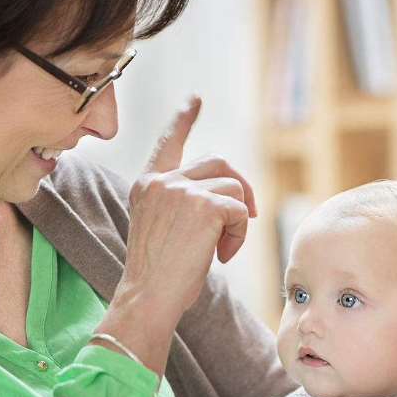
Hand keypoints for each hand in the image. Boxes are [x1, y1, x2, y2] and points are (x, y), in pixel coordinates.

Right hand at [95, 95, 256, 374]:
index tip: (195, 100)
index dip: (183, 120)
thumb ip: (184, 205)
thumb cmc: (158, 276)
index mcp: (147, 184)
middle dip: (241, 188)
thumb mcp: (163, 229)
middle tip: (248, 217)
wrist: (147, 297)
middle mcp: (162, 180)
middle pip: (219, 163)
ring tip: (223, 249)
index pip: (169, 143)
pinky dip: (240, 235)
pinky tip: (222, 256)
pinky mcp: (203, 206)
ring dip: (239, 221)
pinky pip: (241, 211)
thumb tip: (229, 199)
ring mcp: (181, 190)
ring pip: (234, 189)